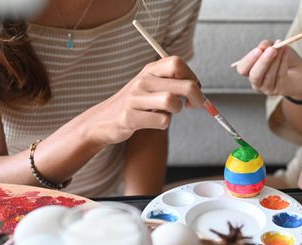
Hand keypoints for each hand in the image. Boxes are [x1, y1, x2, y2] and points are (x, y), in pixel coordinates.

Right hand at [84, 56, 204, 145]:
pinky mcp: (130, 118)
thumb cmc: (135, 104)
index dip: (192, 76)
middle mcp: (143, 81)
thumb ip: (171, 82)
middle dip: (197, 97)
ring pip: (172, 102)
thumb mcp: (150, 86)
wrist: (103, 120)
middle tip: (195, 105)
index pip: (178, 63)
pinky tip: (154, 122)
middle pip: (184, 84)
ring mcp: (135, 99)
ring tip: (168, 113)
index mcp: (149, 70)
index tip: (195, 88)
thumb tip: (198, 89)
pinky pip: (162, 121)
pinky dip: (163, 124)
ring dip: (177, 111)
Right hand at [235, 40, 301, 98]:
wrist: (300, 72)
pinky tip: (286, 52)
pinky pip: (281, 75)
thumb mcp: (275, 48)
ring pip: (269, 76)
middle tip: (272, 49)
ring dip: (275, 60)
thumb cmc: (284, 59)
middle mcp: (257, 83)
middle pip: (254, 76)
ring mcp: (268, 88)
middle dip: (263, 62)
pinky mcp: (280, 90)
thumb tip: (263, 45)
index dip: (248, 60)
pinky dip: (284, 61)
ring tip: (281, 46)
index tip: (258, 49)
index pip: (243, 69)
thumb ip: (267, 46)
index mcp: (251, 72)